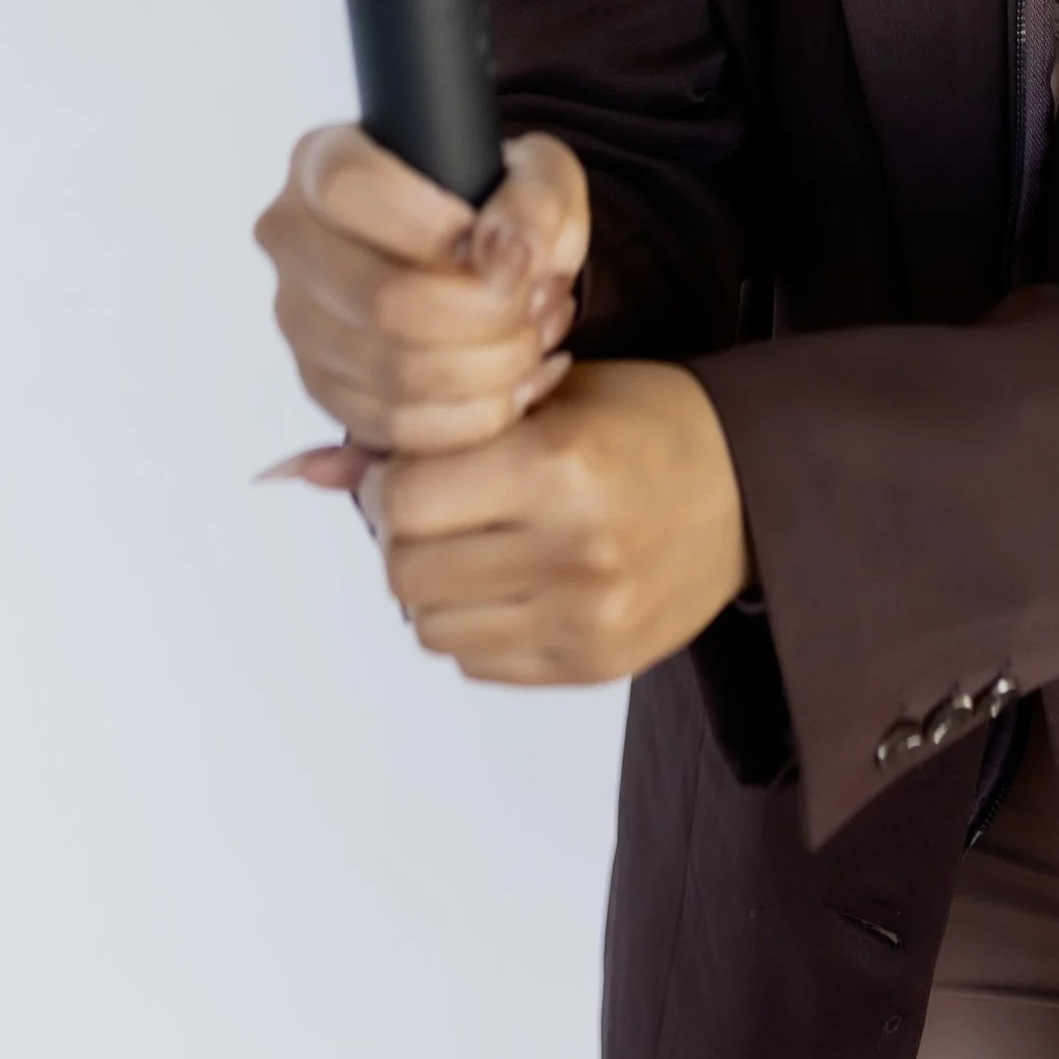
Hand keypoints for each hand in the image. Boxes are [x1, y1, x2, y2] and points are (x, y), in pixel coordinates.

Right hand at [252, 125, 589, 475]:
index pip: (347, 188)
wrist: (485, 257)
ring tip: (533, 340)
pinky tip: (512, 385)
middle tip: (535, 307)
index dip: (428, 224)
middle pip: (378, 298)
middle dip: (482, 317)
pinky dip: (468, 416)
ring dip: (486, 370)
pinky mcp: (320, 386)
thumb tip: (505, 255)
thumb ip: (535, 203)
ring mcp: (299, 320)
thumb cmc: (501, 204)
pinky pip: (392, 426)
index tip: (491, 245)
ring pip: (389, 373)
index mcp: (325, 161)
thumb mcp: (541, 176)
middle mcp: (294, 240)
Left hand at [370, 361, 751, 684]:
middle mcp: (572, 551)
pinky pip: (476, 660)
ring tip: (482, 543)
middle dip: (405, 536)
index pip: (406, 500)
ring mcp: (585, 619)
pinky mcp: (593, 665)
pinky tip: (517, 579)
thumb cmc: (646, 424)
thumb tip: (304, 467)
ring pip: (430, 625)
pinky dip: (476, 623)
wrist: (754, 488)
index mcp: (561, 466)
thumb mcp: (551, 393)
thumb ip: (436, 430)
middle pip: (406, 570)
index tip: (414, 466)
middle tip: (442, 507)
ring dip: (435, 584)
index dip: (392, 482)